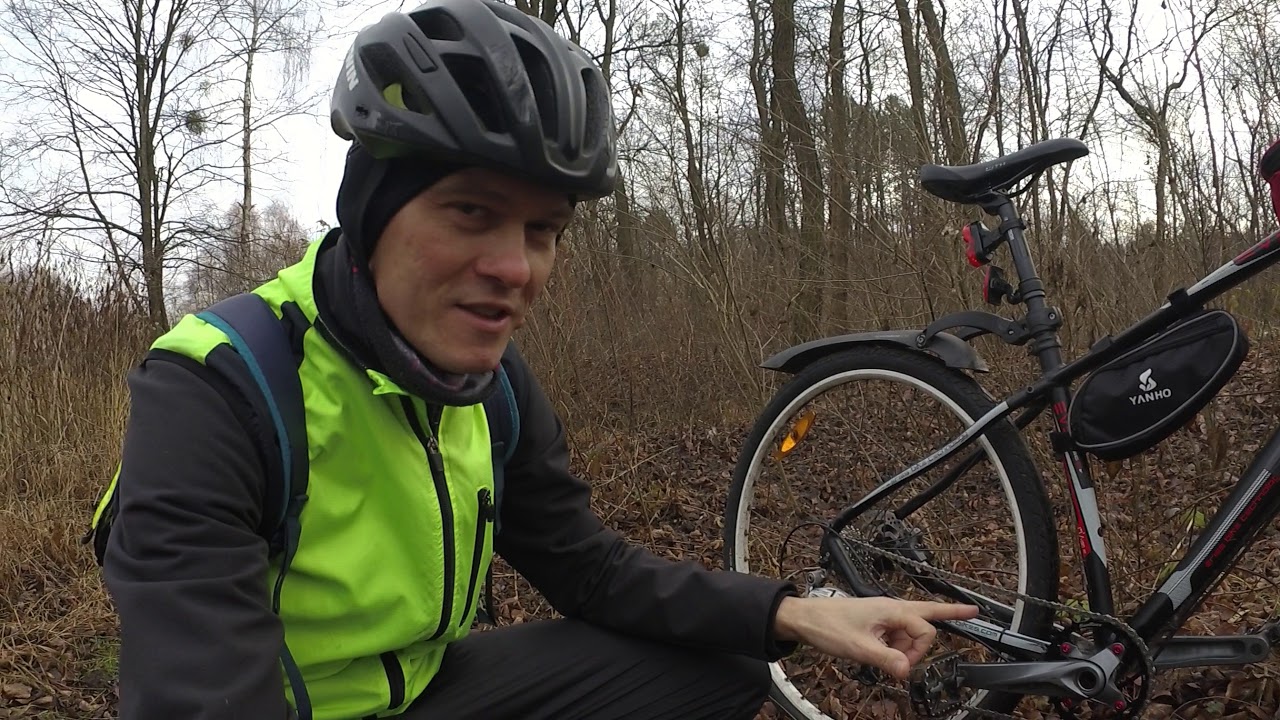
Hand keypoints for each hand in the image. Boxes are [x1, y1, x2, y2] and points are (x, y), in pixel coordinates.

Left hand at [772, 595, 978, 679]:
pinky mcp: (876, 622)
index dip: (919, 651)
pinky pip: (896, 634)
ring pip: (911, 630)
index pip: (925, 630)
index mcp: (891, 610)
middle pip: (929, 612)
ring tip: (886, 658)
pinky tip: (887, 655)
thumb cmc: (827, 626)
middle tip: (972, 612)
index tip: (906, 665)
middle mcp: (891, 609)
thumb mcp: (859, 648)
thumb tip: (908, 670)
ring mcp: (883, 615)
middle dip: (951, 613)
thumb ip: (886, 659)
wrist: (804, 619)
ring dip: (907, 647)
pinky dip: (896, 646)